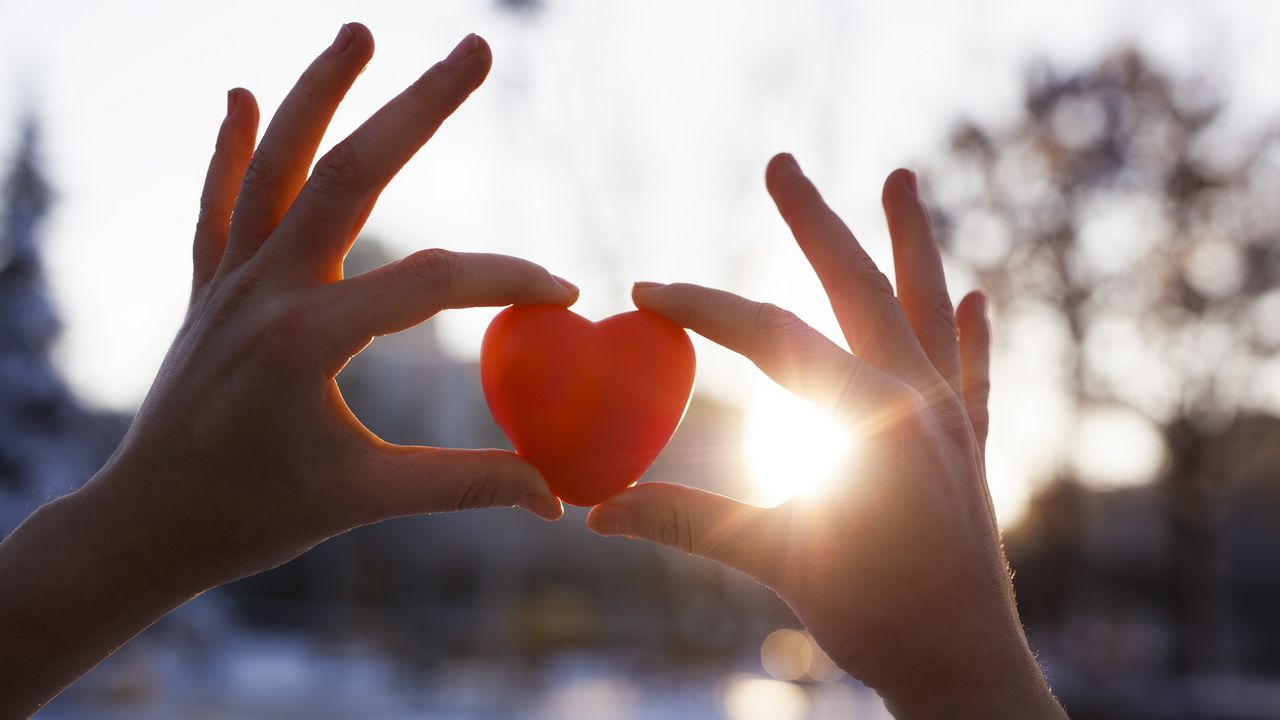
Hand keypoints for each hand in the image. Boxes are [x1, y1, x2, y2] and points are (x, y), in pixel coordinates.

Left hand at [0, 25, 571, 714]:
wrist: (147, 525)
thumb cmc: (257, 518)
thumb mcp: (367, 499)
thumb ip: (466, 485)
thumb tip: (555, 496)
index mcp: (309, 340)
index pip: (429, 282)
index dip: (506, 280)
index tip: (564, 292)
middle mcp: (266, 290)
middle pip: (350, 174)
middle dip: (419, 107)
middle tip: (477, 47)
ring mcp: (231, 281)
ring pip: (276, 164)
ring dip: (317, 91)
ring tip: (360, 31)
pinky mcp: (210, 288)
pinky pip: (220, 203)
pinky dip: (230, 147)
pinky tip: (240, 94)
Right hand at [587, 156, 1065, 717]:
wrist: (966, 668)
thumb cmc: (877, 617)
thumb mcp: (778, 560)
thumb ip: (690, 522)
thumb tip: (598, 513)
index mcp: (868, 415)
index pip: (772, 336)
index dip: (703, 308)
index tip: (647, 290)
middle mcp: (917, 398)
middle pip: (857, 287)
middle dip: (815, 222)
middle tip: (780, 163)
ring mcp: (950, 417)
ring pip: (925, 307)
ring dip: (910, 242)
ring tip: (901, 178)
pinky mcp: (968, 446)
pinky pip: (971, 372)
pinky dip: (970, 332)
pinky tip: (974, 295)